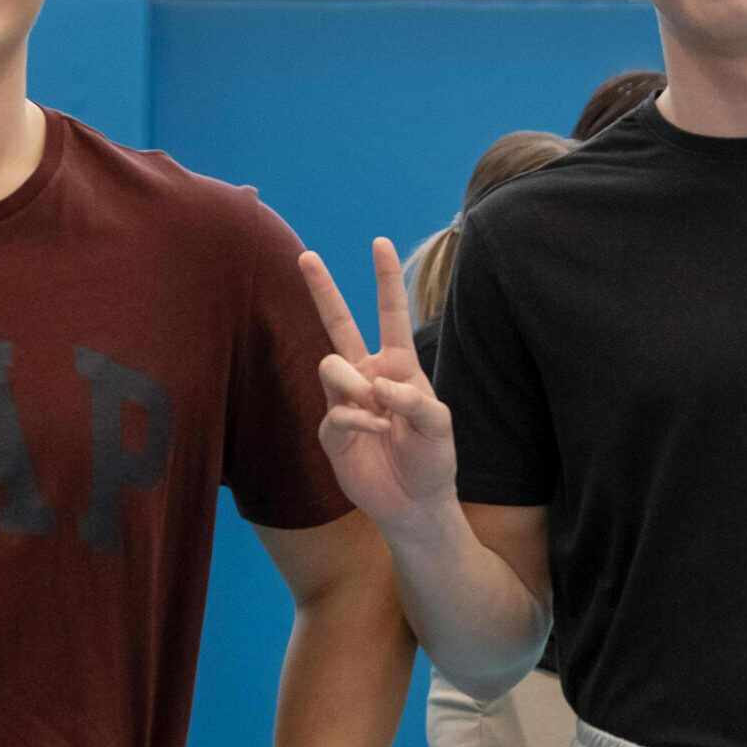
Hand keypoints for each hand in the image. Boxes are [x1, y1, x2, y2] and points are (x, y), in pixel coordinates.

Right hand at [297, 239, 457, 538]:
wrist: (416, 503)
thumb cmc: (434, 459)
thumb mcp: (440, 426)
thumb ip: (415, 400)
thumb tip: (378, 385)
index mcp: (398, 365)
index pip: (390, 314)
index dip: (385, 279)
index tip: (379, 243)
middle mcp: (368, 376)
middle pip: (338, 324)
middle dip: (323, 290)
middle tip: (306, 256)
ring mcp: (346, 402)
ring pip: (330, 366)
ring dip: (352, 382)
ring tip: (374, 405)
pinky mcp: (332, 432)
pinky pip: (334, 412)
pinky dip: (358, 420)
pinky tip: (376, 431)